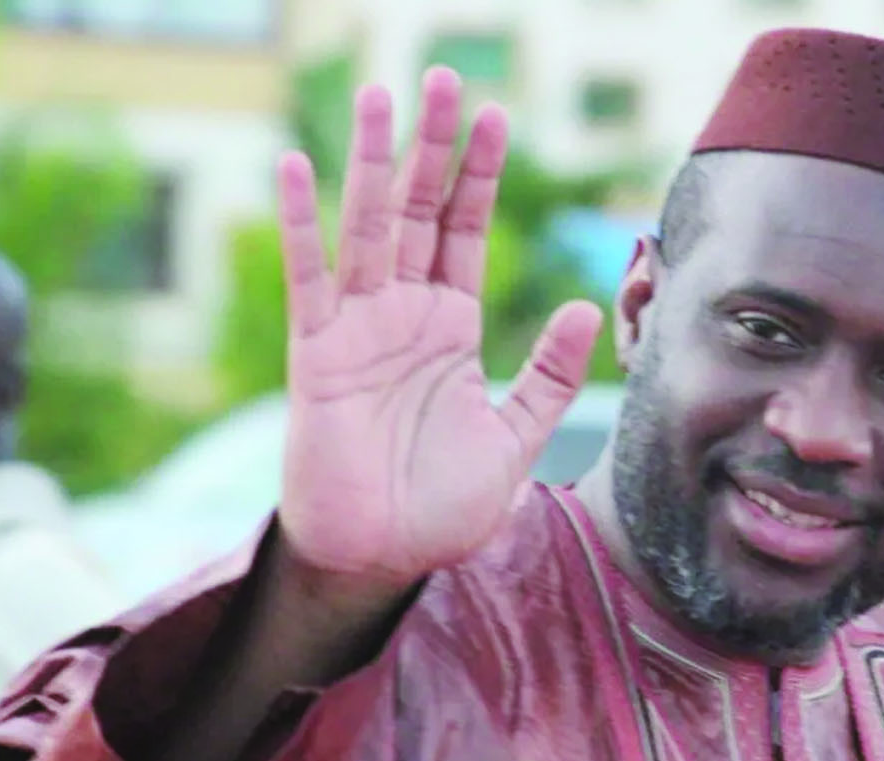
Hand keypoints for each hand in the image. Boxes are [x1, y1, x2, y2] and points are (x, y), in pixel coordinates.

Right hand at [276, 68, 601, 595]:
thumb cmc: (441, 507)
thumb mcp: (514, 436)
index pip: (464, 232)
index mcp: (449, 328)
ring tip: (382, 94)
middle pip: (419, 211)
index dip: (478, 175)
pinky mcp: (317, 355)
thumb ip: (547, 374)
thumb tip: (587, 307)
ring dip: (373, 162)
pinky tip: (295, 168)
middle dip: (433, 147)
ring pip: (367, 227)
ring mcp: (358, 329)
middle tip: (447, 78)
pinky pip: (308, 279)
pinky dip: (302, 225)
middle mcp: (403, 315)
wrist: (383, 559)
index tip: (496, 117)